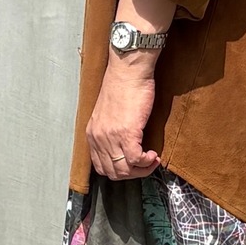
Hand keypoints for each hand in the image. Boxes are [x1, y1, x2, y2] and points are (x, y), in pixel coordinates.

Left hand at [86, 56, 160, 180]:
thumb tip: (124, 144)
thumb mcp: (109, 112)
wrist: (128, 70)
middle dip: (132, 174)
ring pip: (124, 170)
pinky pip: (135, 160)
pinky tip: (153, 155)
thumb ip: (111, 130)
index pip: (101, 166)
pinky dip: (146, 162)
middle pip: (112, 172)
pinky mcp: (127, 133)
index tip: (132, 165)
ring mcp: (111, 137)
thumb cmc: (123, 85)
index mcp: (93, 133)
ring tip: (151, 160)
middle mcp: (98, 138)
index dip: (119, 170)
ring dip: (141, 170)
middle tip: (145, 165)